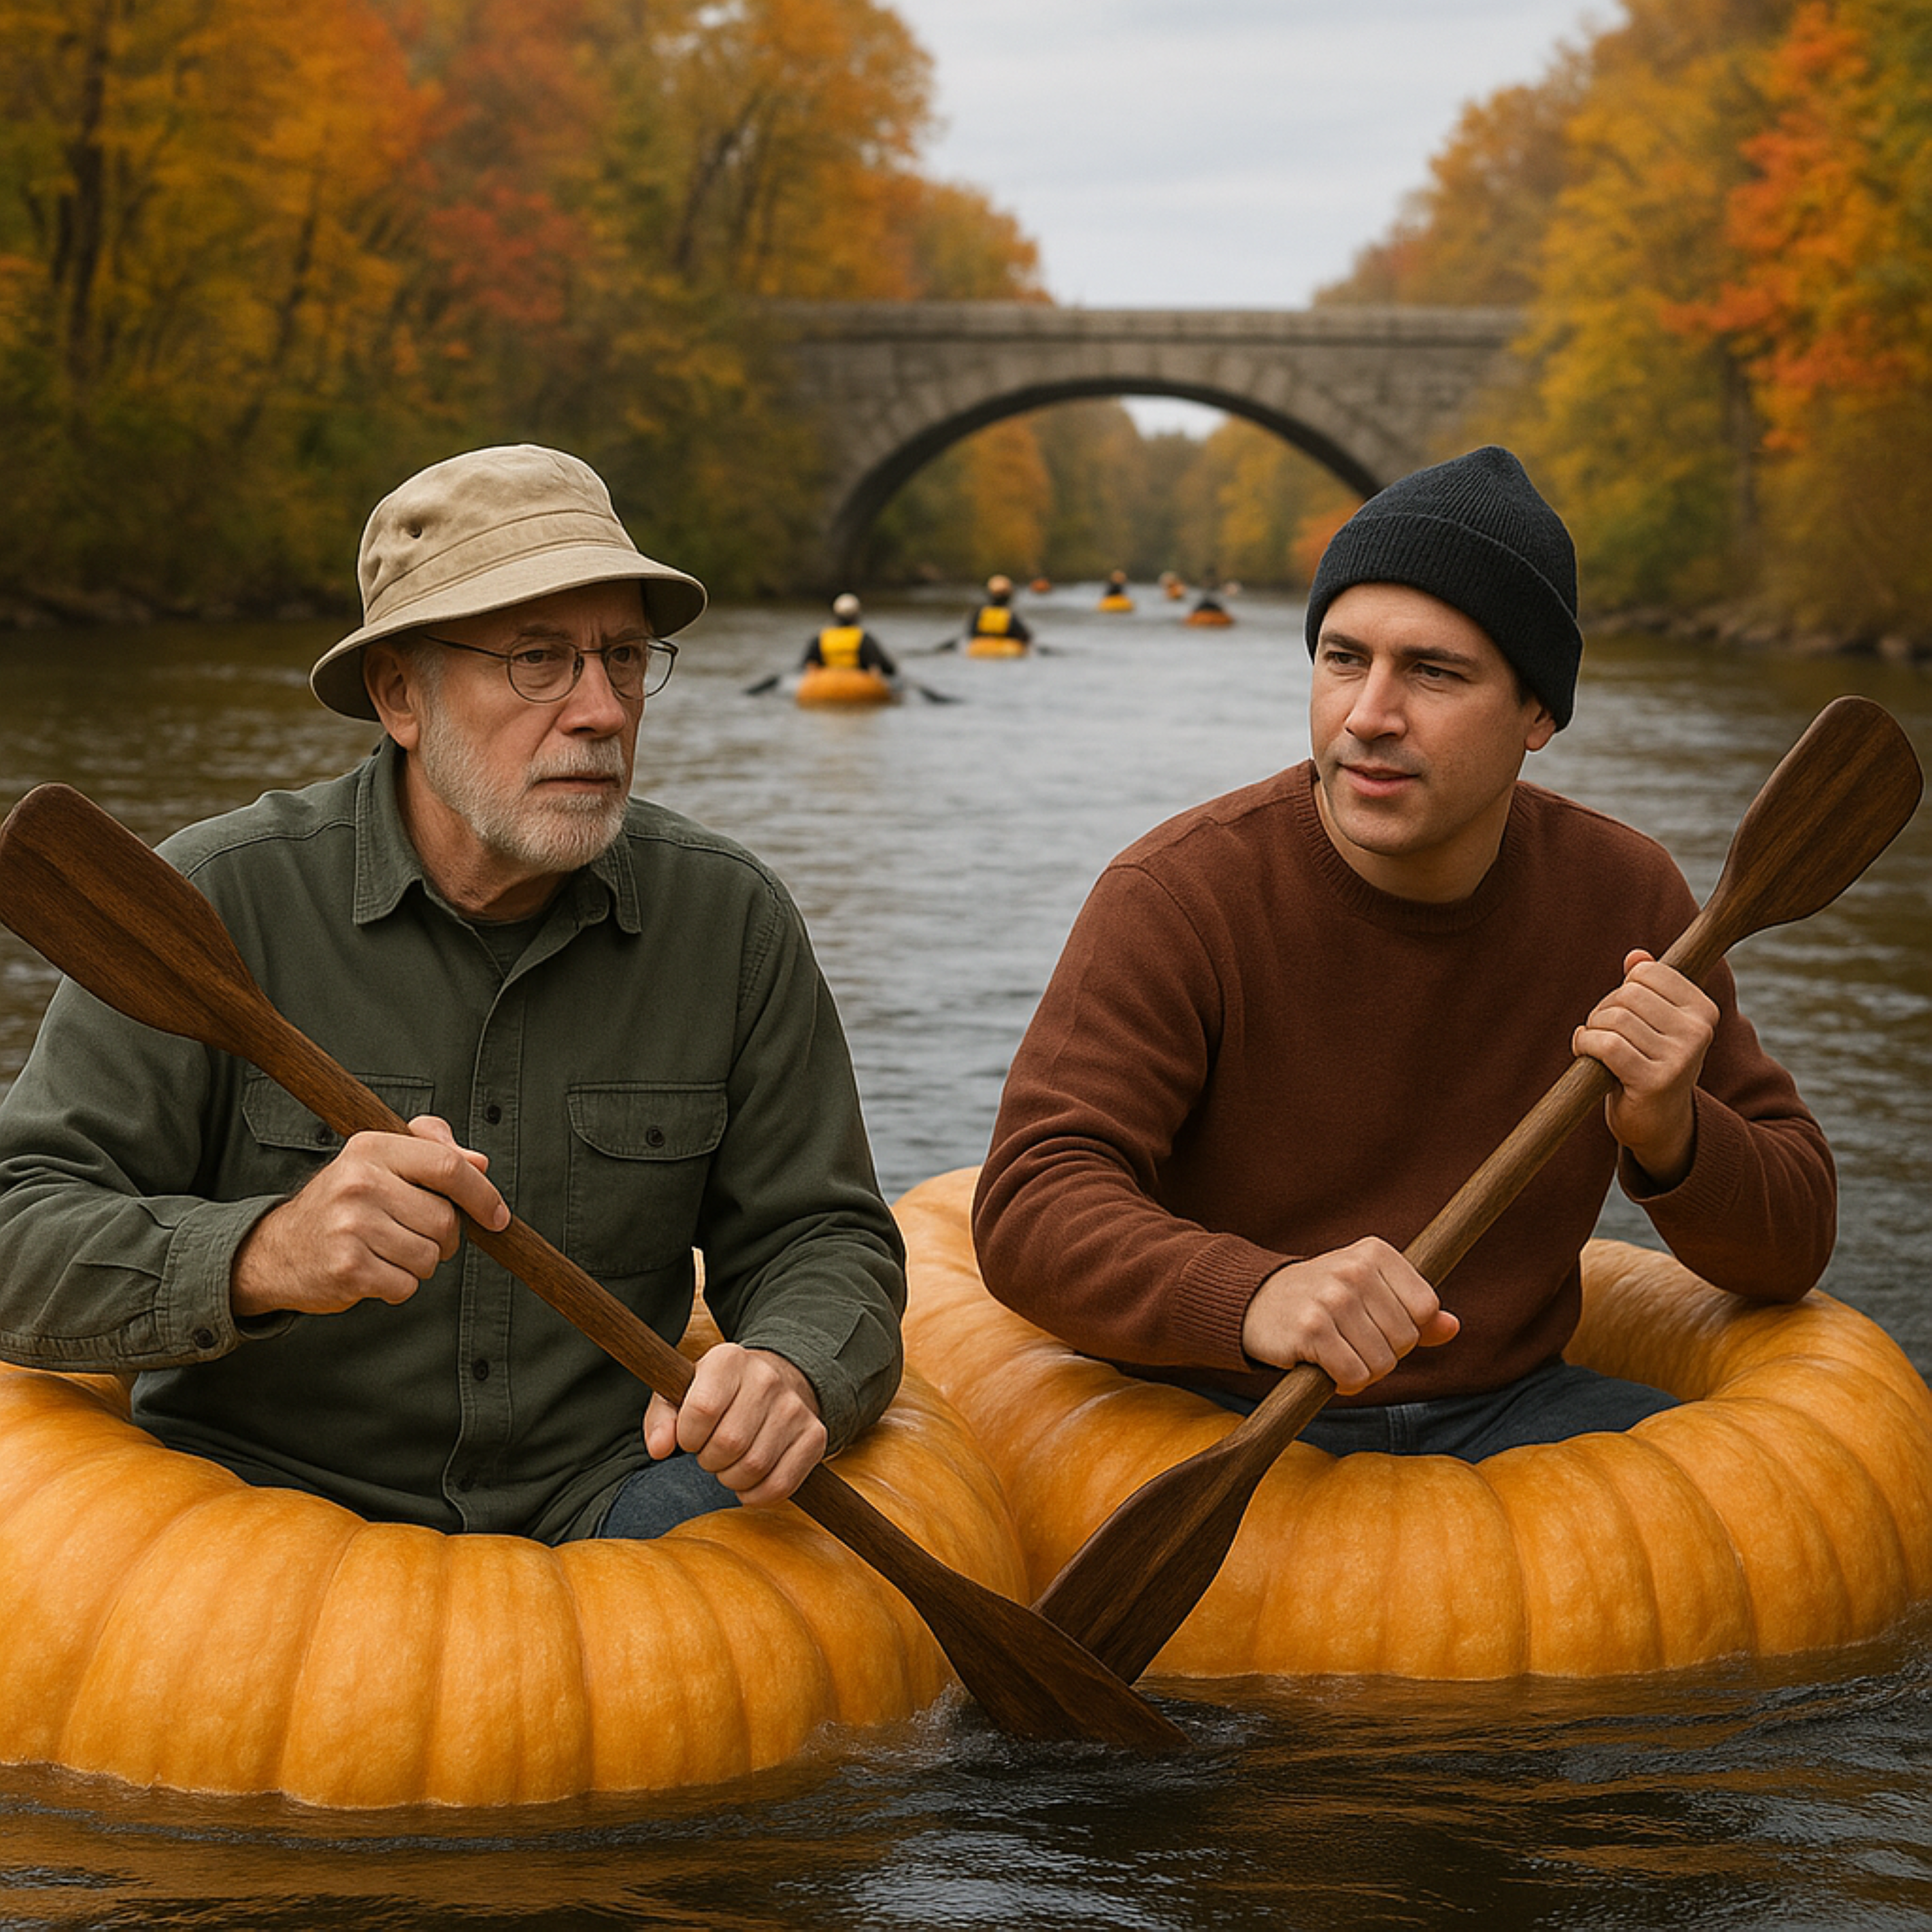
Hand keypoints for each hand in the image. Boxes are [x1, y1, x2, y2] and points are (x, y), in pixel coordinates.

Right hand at [231, 1115, 508, 1319]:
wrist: (275, 1250)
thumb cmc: (341, 1204)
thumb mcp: (378, 1161)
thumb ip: (431, 1150)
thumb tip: (480, 1163)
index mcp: (372, 1148)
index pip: (448, 1166)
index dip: (482, 1194)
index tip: (498, 1216)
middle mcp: (359, 1182)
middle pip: (445, 1220)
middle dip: (443, 1238)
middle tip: (412, 1235)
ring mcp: (351, 1226)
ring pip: (430, 1257)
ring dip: (419, 1264)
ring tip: (386, 1251)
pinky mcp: (348, 1268)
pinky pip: (407, 1286)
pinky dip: (398, 1286)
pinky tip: (372, 1271)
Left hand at [643, 1344, 826, 1506]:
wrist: (774, 1384)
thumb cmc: (716, 1395)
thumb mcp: (679, 1394)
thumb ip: (661, 1419)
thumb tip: (659, 1448)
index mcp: (728, 1360)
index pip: (702, 1410)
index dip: (688, 1436)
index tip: (690, 1437)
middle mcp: (767, 1378)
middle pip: (729, 1443)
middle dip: (710, 1460)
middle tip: (710, 1453)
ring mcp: (795, 1408)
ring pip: (754, 1467)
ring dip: (732, 1479)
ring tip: (730, 1464)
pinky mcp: (815, 1436)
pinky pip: (782, 1485)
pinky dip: (758, 1495)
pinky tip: (750, 1482)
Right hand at [1242, 1237, 1459, 1395]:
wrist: (1255, 1302)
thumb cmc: (1322, 1299)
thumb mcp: (1368, 1292)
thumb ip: (1412, 1309)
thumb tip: (1453, 1327)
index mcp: (1375, 1252)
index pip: (1426, 1308)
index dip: (1407, 1329)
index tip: (1377, 1324)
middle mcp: (1355, 1269)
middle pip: (1405, 1339)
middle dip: (1383, 1353)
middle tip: (1352, 1341)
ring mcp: (1332, 1298)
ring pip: (1382, 1363)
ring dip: (1363, 1372)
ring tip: (1338, 1353)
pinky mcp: (1311, 1329)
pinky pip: (1354, 1375)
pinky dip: (1344, 1383)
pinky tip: (1325, 1367)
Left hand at [1572, 949, 1716, 1188]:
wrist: (1658, 1125)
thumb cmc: (1650, 1065)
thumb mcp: (1654, 1024)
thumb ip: (1647, 988)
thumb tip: (1635, 955)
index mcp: (1703, 1010)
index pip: (1646, 972)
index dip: (1623, 988)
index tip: (1624, 1012)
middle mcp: (1698, 1031)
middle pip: (1627, 994)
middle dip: (1603, 1010)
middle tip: (1603, 1034)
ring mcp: (1680, 1057)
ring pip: (1614, 1018)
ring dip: (1592, 1031)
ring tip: (1598, 1049)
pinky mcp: (1655, 1081)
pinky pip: (1606, 1045)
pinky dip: (1585, 1045)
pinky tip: (1586, 1055)